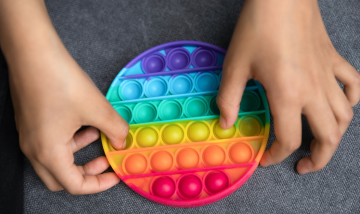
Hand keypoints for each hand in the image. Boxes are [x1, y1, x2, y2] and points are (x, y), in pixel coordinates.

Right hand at [1, 0, 127, 193]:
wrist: (33, 52)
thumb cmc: (59, 80)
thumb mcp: (97, 109)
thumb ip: (114, 129)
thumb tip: (122, 140)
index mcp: (48, 152)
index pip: (75, 185)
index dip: (99, 184)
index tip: (114, 174)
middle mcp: (34, 148)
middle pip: (62, 178)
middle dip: (87, 173)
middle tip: (105, 162)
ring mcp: (29, 135)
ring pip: (57, 158)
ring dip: (80, 152)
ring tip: (99, 135)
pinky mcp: (30, 122)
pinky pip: (51, 141)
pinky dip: (71, 139)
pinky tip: (85, 123)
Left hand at [217, 0, 359, 173]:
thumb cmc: (258, 28)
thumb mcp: (235, 66)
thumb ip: (229, 99)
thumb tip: (226, 123)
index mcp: (288, 95)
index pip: (289, 139)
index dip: (276, 156)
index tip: (265, 159)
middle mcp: (314, 91)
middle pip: (329, 137)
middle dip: (319, 159)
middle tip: (304, 165)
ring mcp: (328, 75)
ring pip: (345, 117)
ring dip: (336, 136)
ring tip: (321, 144)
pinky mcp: (334, 60)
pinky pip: (353, 85)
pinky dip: (350, 100)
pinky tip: (340, 105)